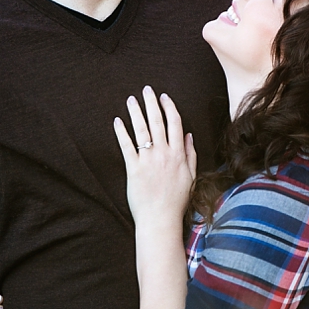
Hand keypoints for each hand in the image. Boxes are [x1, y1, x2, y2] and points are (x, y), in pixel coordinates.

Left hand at [114, 86, 195, 226]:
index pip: (175, 124)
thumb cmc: (177, 200)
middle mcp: (164, 154)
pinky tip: (117, 121)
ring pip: (142, 130)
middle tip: (147, 89)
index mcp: (178, 154)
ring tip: (131, 99)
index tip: (164, 97)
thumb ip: (190, 154)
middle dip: (152, 103)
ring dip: (136, 112)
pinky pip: (126, 146)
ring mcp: (148, 160)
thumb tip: (188, 135)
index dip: (169, 108)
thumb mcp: (191, 176)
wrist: (160, 219)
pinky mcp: (133, 169)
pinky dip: (121, 132)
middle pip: (157, 122)